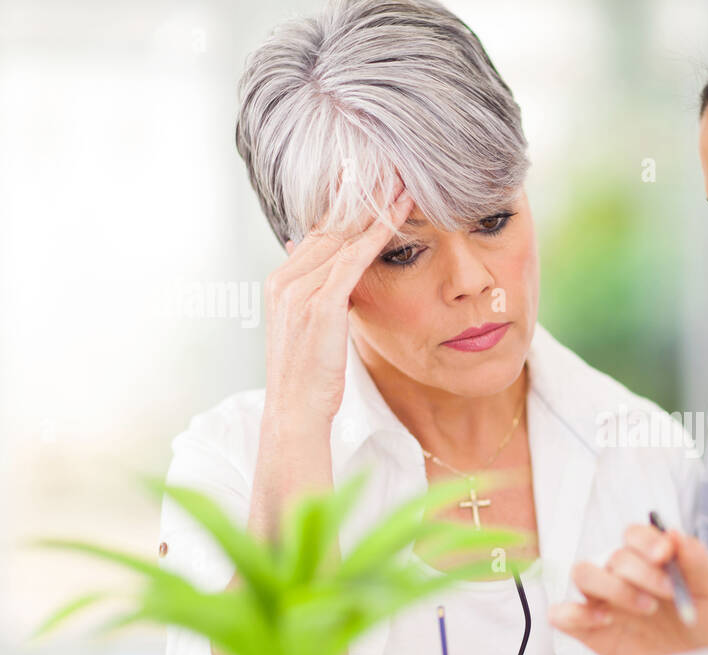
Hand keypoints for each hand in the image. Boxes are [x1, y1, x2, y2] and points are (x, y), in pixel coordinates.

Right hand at [263, 186, 413, 423]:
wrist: (296, 411)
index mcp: (282, 280)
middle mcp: (286, 278)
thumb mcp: (314, 329)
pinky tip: (398, 215)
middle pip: (330, 225)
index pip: (318, 231)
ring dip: (375, 207)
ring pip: (342, 236)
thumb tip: (338, 278)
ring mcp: (299, 290)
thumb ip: (322, 297)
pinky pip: (353, 259)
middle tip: (391, 167)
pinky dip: (377, 234)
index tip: (372, 179)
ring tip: (402, 181)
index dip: (348, 205)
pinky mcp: (319, 305)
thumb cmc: (311, 376)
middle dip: (362, 196)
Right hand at [548, 523, 707, 654]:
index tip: (666, 555)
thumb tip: (674, 534)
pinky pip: (563, 615)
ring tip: (646, 608)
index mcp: (649, 558)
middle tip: (670, 592)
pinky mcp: (590, 632)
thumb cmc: (707, 623)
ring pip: (583, 574)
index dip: (646, 541)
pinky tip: (604, 621)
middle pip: (613, 556)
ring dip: (612, 587)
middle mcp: (623, 576)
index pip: (634, 534)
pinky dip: (574, 613)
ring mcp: (604, 602)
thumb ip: (697, 560)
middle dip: (641, 572)